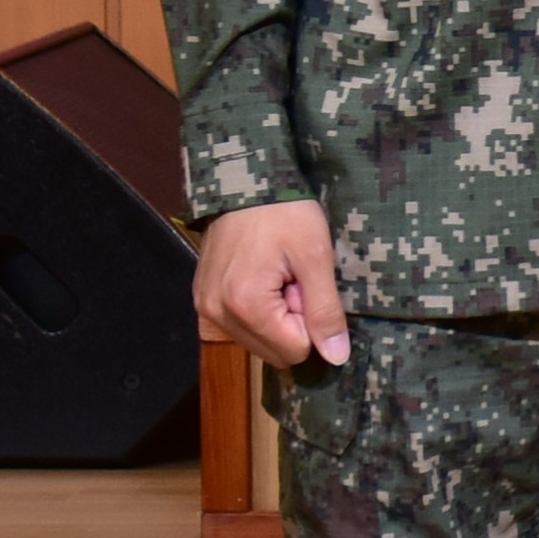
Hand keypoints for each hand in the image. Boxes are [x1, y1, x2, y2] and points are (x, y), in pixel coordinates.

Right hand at [196, 199, 348, 368]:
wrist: (243, 180)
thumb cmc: (284, 212)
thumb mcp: (315, 257)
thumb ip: (325, 311)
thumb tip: (336, 357)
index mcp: (246, 306)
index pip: (295, 351)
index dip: (309, 320)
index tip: (303, 282)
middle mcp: (217, 315)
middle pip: (274, 352)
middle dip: (291, 322)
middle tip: (291, 278)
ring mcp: (205, 309)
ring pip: (257, 343)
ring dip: (274, 317)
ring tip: (275, 275)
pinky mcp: (202, 301)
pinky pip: (238, 328)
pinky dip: (255, 311)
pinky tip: (259, 277)